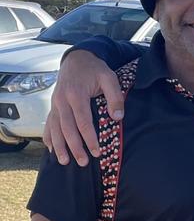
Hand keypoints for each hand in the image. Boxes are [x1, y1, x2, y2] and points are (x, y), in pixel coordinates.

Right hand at [43, 50, 122, 165]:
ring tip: (65, 162)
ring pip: (55, 129)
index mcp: (76, 94)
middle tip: (83, 162)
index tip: (97, 152)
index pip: (83, 122)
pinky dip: (48, 137)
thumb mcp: (109, 77)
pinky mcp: (53, 106)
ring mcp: (55, 104)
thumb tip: (118, 118)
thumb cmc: (95, 69)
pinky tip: (51, 149)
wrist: (77, 59)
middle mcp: (62, 101)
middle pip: (67, 129)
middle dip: (74, 147)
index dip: (89, 138)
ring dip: (59, 147)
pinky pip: (48, 124)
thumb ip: (115, 97)